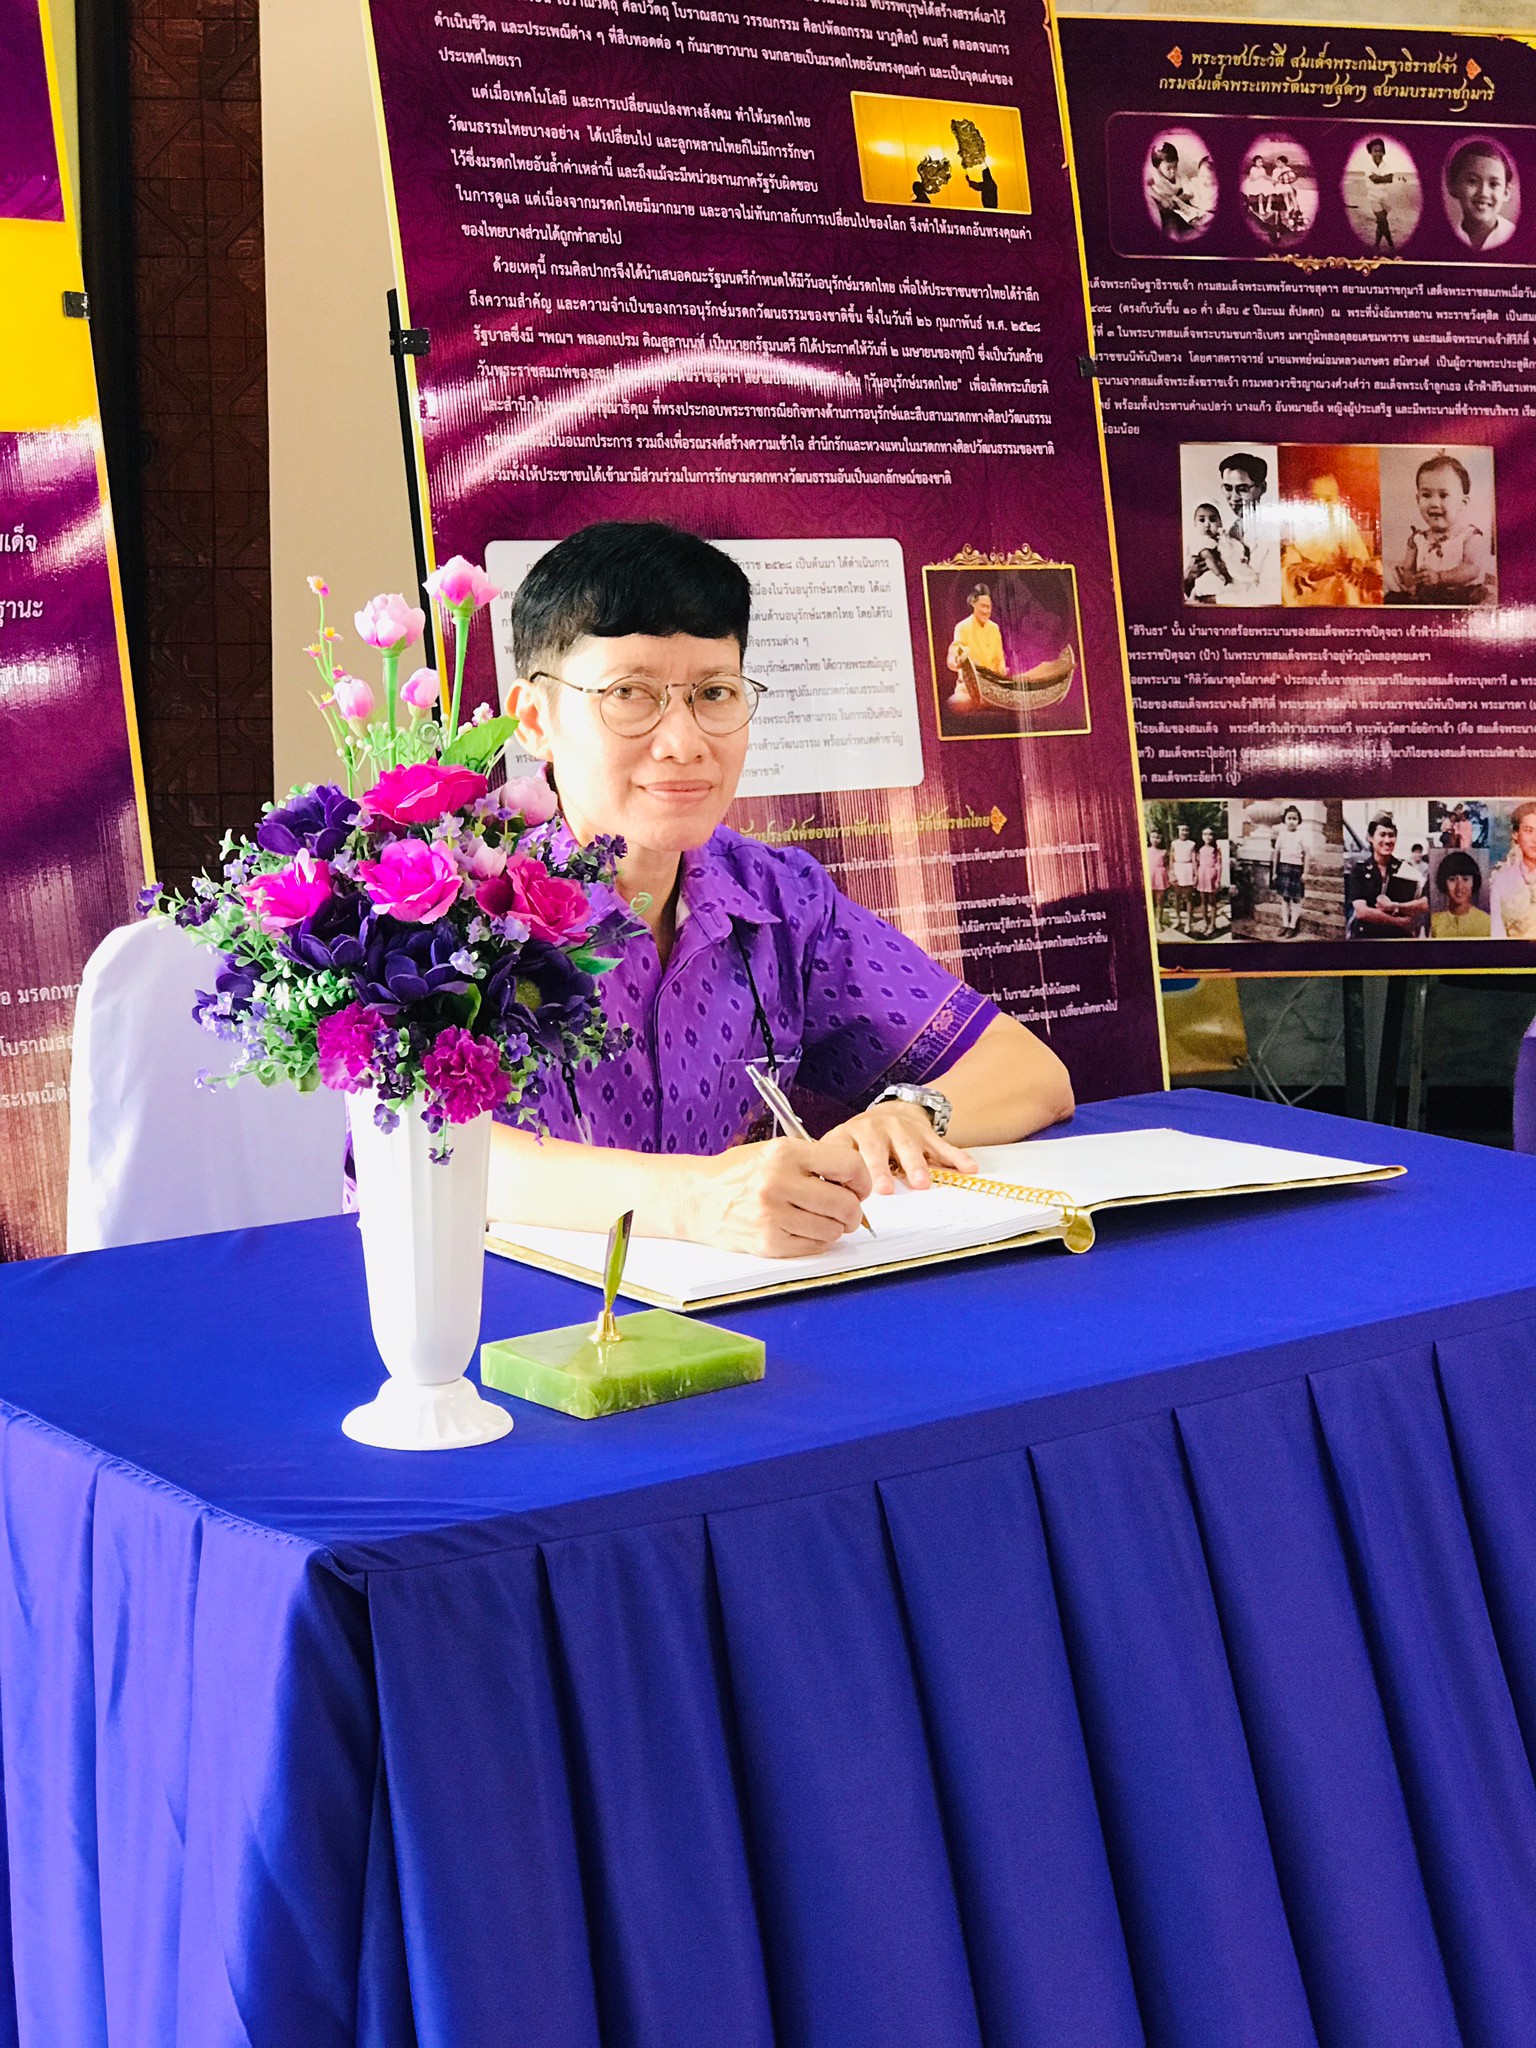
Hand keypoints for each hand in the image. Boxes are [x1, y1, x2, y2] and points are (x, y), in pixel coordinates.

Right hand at [683, 1138, 872, 1257]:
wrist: (698, 1198)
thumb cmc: (738, 1174)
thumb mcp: (774, 1151)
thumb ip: (814, 1161)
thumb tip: (856, 1180)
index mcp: (784, 1154)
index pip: (848, 1166)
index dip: (861, 1180)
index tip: (859, 1187)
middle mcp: (778, 1182)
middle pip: (844, 1203)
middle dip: (853, 1211)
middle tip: (847, 1210)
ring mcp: (772, 1215)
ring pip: (832, 1230)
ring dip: (835, 1228)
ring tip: (821, 1219)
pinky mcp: (768, 1241)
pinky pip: (813, 1246)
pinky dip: (817, 1241)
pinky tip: (805, 1229)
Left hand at [823, 1101, 975, 1195]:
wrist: (891, 1112)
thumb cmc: (862, 1140)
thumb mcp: (841, 1149)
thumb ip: (833, 1174)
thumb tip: (828, 1207)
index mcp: (849, 1136)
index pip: (843, 1153)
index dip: (846, 1172)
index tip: (851, 1194)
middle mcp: (874, 1130)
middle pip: (875, 1149)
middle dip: (880, 1169)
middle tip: (886, 1190)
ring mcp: (901, 1130)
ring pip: (909, 1147)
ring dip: (916, 1165)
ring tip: (922, 1183)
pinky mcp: (925, 1133)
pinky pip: (942, 1146)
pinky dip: (956, 1158)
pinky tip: (968, 1168)